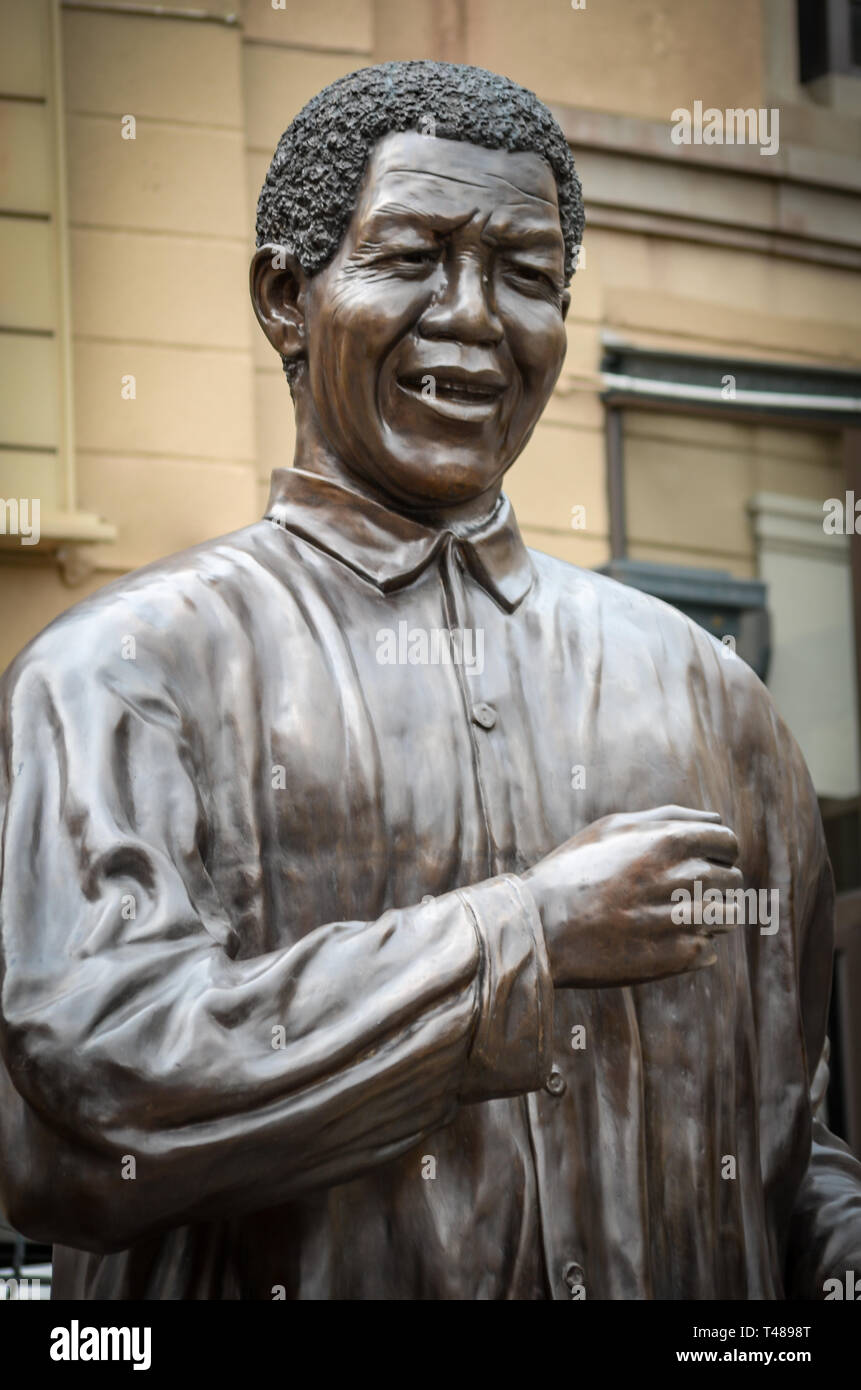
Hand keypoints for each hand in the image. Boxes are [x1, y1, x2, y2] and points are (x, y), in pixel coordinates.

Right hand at [521, 805, 741, 987]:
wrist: (541, 927)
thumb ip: (669, 818)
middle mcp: (686, 877)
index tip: (697, 862)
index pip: (729, 843)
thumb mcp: (613, 828)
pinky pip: (709, 951)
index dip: (717, 852)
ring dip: (706, 917)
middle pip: (733, 880)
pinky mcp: (682, 957)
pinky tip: (653, 942)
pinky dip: (690, 948)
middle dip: (712, 885)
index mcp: (672, 841)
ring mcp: (687, 920)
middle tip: (672, 894)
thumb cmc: (574, 871)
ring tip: (665, 918)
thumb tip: (715, 822)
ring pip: (729, 917)